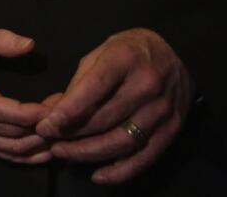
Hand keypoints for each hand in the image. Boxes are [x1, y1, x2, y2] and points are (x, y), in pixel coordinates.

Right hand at [0, 22, 52, 163]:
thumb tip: (29, 45)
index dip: (27, 113)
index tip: (53, 108)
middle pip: (8, 131)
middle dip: (40, 126)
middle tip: (66, 116)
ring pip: (7, 147)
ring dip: (36, 145)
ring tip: (60, 134)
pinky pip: (1, 153)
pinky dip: (25, 157)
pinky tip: (44, 152)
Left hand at [37, 28, 193, 185]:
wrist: (179, 54)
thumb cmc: (131, 51)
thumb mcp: (101, 52)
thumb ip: (79, 81)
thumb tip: (52, 110)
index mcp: (124, 60)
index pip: (95, 87)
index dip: (70, 108)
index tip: (46, 124)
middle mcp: (146, 86)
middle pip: (104, 119)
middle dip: (71, 133)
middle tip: (47, 139)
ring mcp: (161, 111)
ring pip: (121, 141)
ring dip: (88, 153)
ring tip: (64, 154)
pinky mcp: (172, 129)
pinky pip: (144, 157)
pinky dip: (120, 171)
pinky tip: (98, 176)